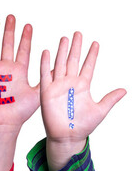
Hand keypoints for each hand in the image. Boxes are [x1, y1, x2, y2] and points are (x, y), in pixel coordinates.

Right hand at [0, 15, 38, 129]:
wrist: (3, 123)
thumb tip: (61, 65)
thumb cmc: (20, 112)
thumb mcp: (38, 93)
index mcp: (19, 70)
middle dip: (9, 31)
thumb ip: (47, 78)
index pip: (22, 49)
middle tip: (11, 17)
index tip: (28, 25)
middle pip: (7, 44)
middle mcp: (5, 68)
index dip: (25, 38)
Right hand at [40, 32, 125, 170]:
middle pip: (74, 60)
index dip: (92, 55)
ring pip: (60, 64)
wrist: (67, 136)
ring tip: (64, 39)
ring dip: (62, 51)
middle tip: (78, 33)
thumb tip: (124, 90)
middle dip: (76, 47)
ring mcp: (58, 86)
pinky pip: (45, 75)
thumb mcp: (100, 111)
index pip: (88, 66)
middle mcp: (70, 83)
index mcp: (83, 86)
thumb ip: (110, 99)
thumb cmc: (83, 126)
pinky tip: (46, 52)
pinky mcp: (47, 92)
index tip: (96, 43)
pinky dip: (45, 64)